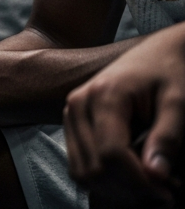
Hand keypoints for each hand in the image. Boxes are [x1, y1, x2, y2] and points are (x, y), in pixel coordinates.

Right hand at [63, 25, 184, 205]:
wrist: (159, 52)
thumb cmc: (172, 72)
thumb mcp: (179, 102)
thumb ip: (168, 138)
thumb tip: (157, 176)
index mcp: (104, 95)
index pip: (112, 155)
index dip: (140, 183)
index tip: (170, 193)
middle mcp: (78, 104)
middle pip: (94, 168)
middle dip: (129, 191)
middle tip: (165, 195)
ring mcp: (71, 113)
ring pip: (82, 172)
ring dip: (116, 190)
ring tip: (150, 188)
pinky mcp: (73, 122)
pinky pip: (80, 164)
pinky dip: (104, 181)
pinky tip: (133, 178)